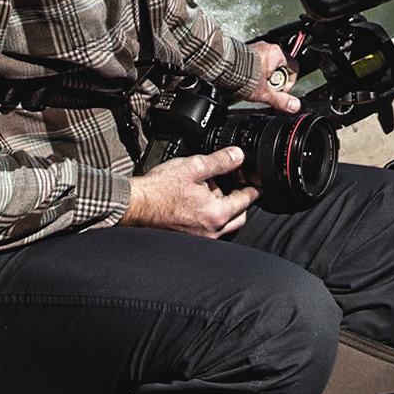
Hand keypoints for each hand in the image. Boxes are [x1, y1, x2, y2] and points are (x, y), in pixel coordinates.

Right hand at [125, 147, 259, 236]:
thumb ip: (220, 161)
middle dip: (240, 200)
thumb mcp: (193, 167)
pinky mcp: (190, 238)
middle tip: (232, 184)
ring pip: (225, 224)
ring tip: (210, 191)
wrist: (135, 205)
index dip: (253, 188)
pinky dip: (210, 217)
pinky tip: (198, 203)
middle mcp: (212, 230)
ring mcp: (201, 237)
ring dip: (224, 209)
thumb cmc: (159, 190)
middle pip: (239, 216)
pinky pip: (210, 229)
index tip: (258, 184)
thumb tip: (238, 155)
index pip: (246, 200)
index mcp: (217, 213)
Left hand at [238, 40, 300, 112]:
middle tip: (266, 90)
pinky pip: (255, 62)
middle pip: (280, 67)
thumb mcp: (265, 93)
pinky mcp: (245, 51)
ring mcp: (256, 48)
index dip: (289, 83)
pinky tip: (246, 79)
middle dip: (274, 81)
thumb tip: (294, 106)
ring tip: (254, 85)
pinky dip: (253, 71)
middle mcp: (267, 48)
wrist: (222, 67)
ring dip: (263, 76)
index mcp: (277, 54)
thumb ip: (281, 100)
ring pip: (267, 65)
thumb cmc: (242, 76)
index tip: (281, 91)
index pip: (294, 68)